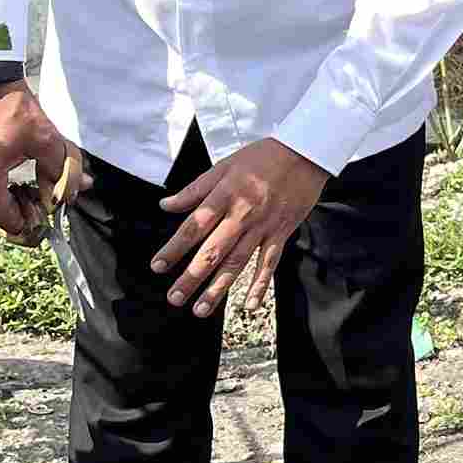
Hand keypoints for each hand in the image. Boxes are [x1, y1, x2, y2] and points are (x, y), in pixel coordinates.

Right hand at [0, 85, 78, 243]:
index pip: (2, 217)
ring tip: (37, 192)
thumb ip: (62, 170)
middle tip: (44, 204)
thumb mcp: (46, 140)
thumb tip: (76, 192)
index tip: (43, 223)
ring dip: (16, 204)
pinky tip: (23, 185)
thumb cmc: (17, 112)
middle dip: (23, 215)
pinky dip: (6, 195)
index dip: (24, 226)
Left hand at [153, 138, 328, 318]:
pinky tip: (249, 305)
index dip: (174, 248)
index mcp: (225, 195)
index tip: (158, 266)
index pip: (194, 226)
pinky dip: (260, 285)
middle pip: (213, 251)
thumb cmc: (263, 157)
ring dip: (218, 288)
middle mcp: (242, 215)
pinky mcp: (281, 233)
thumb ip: (195, 189)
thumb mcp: (224, 165)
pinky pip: (269, 263)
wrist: (305, 153)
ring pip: (237, 262)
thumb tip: (166, 205)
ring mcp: (263, 227)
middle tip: (174, 298)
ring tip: (201, 309)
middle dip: (192, 277)